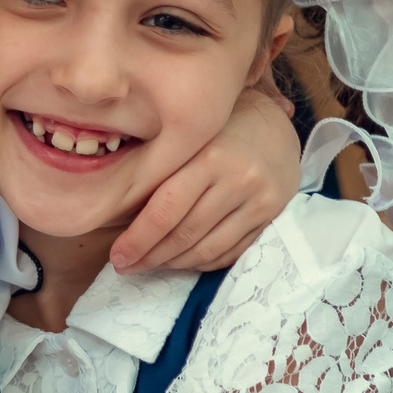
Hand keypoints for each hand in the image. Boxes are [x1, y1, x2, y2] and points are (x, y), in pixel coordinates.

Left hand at [111, 85, 299, 272]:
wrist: (275, 125)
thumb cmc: (220, 129)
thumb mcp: (190, 138)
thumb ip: (161, 171)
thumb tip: (119, 215)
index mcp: (210, 156)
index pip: (165, 210)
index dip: (138, 240)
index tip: (118, 256)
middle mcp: (238, 180)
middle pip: (185, 233)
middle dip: (151, 256)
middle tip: (126, 266)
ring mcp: (259, 200)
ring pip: (208, 249)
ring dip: (174, 264)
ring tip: (151, 265)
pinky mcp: (272, 216)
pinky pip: (231, 252)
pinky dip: (203, 262)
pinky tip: (182, 261)